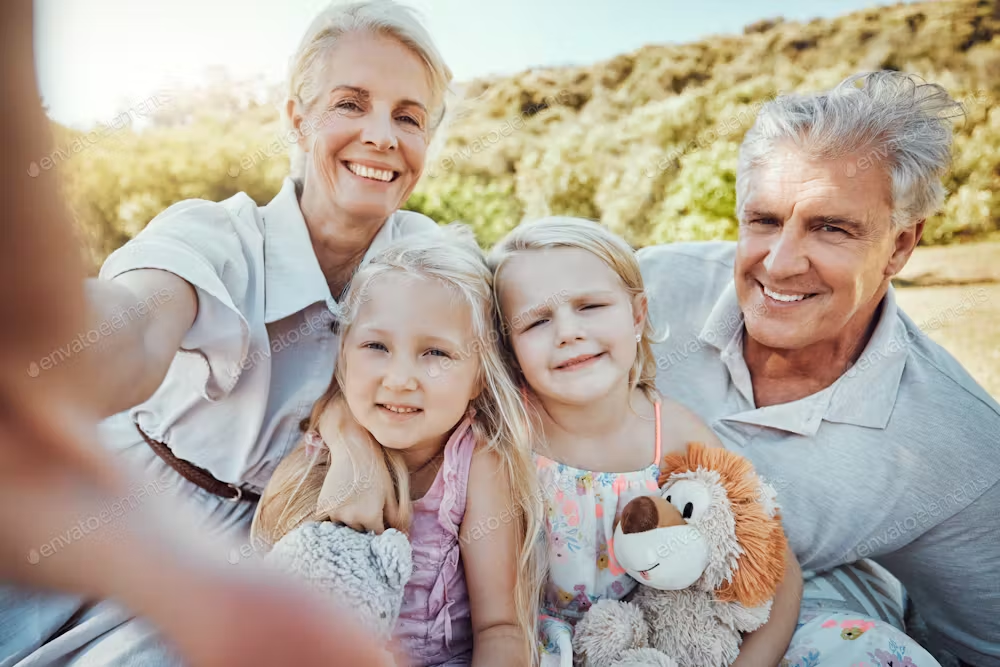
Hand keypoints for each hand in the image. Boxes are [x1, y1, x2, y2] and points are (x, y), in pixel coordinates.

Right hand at [314, 397, 395, 533]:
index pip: (377, 534)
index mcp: (370, 516)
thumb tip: (402, 535)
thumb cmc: (375, 471)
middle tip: (368, 511)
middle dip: (366, 527)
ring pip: (346, 527)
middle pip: (361, 532)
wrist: (353, 451)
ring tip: (356, 505)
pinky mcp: (323, 507)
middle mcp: (352, 518)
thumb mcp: (389, 493)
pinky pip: (331, 521)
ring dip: (351, 523)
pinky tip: (344, 503)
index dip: (381, 531)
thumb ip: (394, 517)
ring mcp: (335, 513)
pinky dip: (337, 517)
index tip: (381, 524)